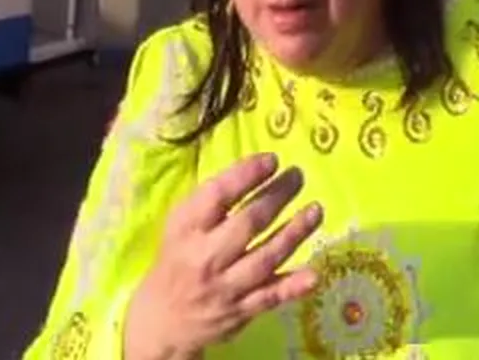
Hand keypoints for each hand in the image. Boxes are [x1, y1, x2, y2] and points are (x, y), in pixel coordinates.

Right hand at [123, 153, 323, 358]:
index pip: (218, 196)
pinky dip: (293, 286)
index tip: (271, 159)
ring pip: (266, 257)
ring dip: (294, 233)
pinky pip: (271, 297)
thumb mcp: (180, 226)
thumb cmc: (176, 259)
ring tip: (316, 210)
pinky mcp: (242, 311)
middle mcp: (206, 257)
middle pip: (248, 223)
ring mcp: (226, 286)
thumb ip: (210, 203)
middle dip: (277, 196)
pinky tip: (314, 273)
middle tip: (298, 176)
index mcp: (186, 229)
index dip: (246, 174)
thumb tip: (252, 172)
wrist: (162, 320)